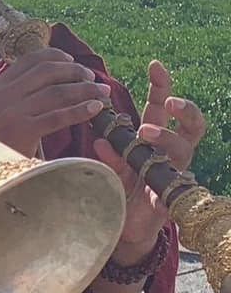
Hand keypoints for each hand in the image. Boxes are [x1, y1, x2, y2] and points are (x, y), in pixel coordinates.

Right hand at [0, 47, 109, 155]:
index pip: (30, 60)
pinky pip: (58, 117)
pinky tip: (96, 108)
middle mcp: (2, 96)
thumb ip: (20, 93)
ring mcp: (11, 113)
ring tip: (103, 92)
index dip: (56, 56)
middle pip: (46, 71)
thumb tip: (58, 75)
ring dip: (85, 89)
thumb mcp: (0, 112)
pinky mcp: (23, 132)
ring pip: (56, 92)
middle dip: (75, 71)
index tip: (73, 61)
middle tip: (92, 78)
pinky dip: (81, 110)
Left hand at [98, 61, 205, 254]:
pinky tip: (143, 179)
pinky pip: (170, 182)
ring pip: (184, 148)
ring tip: (144, 132)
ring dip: (165, 137)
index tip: (155, 65)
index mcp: (154, 139)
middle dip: (184, 109)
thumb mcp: (110, 168)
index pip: (160, 108)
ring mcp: (174, 173)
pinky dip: (156, 178)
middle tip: (168, 102)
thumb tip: (101, 140)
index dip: (161, 86)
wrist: (124, 228)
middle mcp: (170, 153)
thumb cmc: (120, 191)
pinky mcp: (170, 195)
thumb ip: (109, 154)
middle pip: (191, 124)